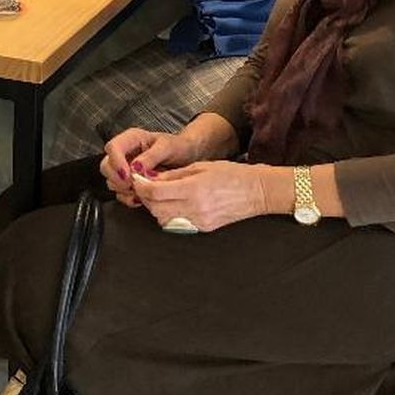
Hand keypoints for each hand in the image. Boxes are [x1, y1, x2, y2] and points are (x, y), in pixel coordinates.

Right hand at [99, 127, 200, 205]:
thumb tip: (135, 168)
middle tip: (132, 185)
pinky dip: (128, 197)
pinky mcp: (130, 181)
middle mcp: (125, 153)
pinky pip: (120, 192)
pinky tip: (140, 198)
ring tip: (139, 191)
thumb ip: (151, 156)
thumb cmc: (178, 147)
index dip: (116, 162)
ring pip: (111, 180)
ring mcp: (126, 168)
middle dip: (117, 178)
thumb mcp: (167, 147)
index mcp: (131, 139)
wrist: (187, 156)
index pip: (112, 147)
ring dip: (123, 189)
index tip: (128, 175)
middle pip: (106, 165)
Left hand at [130, 160, 274, 232]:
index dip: (142, 186)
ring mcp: (200, 221)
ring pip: (164, 220)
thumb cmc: (230, 174)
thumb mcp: (200, 166)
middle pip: (156, 208)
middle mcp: (195, 208)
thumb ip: (174, 175)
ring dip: (156, 208)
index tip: (137, 180)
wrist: (257, 191)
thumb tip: (151, 179)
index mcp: (194, 189)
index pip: (156, 193)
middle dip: (146, 198)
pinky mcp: (204, 228)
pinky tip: (172, 205)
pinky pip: (177, 225)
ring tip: (158, 196)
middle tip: (145, 187)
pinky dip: (169, 216)